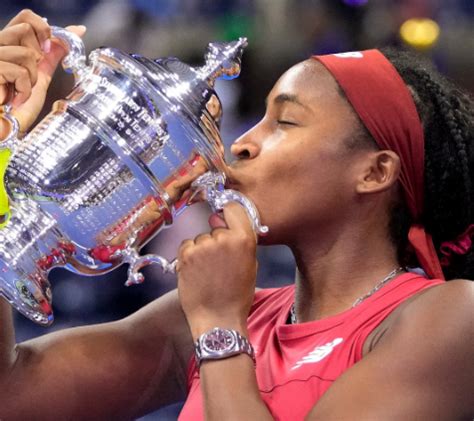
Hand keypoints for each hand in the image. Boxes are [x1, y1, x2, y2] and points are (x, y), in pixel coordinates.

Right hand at [0, 9, 85, 136]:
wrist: (8, 129)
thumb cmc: (20, 107)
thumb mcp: (41, 75)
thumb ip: (53, 53)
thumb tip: (76, 32)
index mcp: (8, 45)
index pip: (26, 17)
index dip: (43, 28)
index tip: (48, 48)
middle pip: (25, 27)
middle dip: (38, 55)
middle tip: (30, 77)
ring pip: (27, 52)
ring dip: (31, 78)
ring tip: (21, 92)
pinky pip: (19, 71)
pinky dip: (24, 89)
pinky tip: (14, 99)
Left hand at [177, 202, 257, 338]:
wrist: (218, 319)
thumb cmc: (236, 295)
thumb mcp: (250, 264)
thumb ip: (240, 240)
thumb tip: (220, 218)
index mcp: (244, 239)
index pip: (233, 208)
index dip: (228, 213)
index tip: (224, 219)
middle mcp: (223, 238)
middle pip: (216, 227)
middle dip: (216, 240)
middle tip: (218, 262)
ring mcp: (203, 246)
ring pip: (201, 238)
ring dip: (202, 250)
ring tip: (207, 272)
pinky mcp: (186, 255)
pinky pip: (187, 246)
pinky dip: (189, 256)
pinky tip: (196, 273)